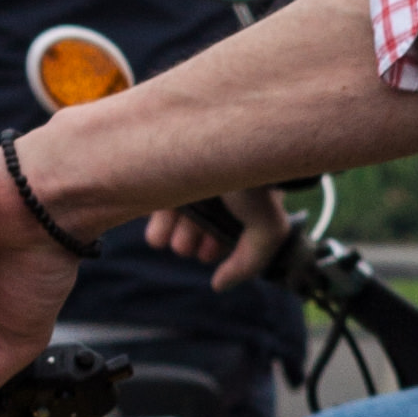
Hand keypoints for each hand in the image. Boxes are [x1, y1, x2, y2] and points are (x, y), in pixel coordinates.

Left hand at [145, 182, 291, 286]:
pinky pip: (150, 204)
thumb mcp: (266, 225)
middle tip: (191, 240)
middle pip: (196, 229)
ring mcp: (187, 180)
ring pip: (173, 221)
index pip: (226, 235)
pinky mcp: (160, 172)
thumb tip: (219, 286)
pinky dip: (155, 223)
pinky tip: (159, 227)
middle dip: (192, 242)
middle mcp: (215, 192)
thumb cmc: (248, 173)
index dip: (217, 247)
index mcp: (243, 200)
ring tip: (173, 234)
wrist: (220, 131)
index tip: (212, 247)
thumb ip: (249, 262)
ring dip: (172, 236)